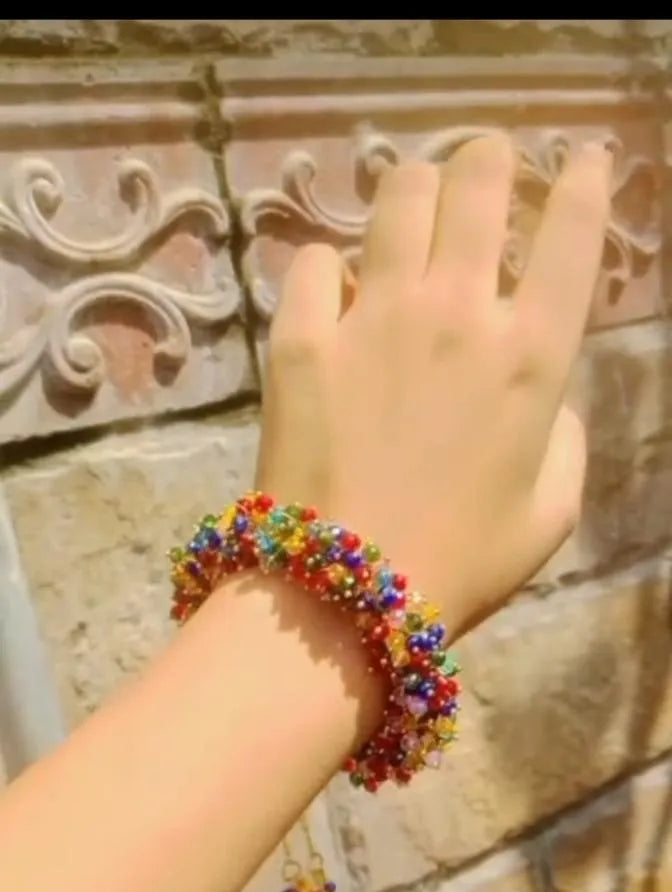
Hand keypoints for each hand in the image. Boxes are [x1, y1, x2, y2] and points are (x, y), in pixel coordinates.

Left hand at [256, 134, 611, 640]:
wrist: (345, 597)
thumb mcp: (550, 516)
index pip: (572, 237)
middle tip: (486, 160)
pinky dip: (328, 265)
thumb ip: (564, 440)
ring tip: (413, 194)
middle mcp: (459, 315)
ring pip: (398, 198)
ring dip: (414, 184)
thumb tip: (547, 399)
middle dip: (489, 158)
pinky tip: (334, 286)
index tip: (584, 162)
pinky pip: (314, 263)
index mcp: (533, 359)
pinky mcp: (303, 338)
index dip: (585, 185)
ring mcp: (375, 319)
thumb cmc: (462, 566)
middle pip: (479, 187)